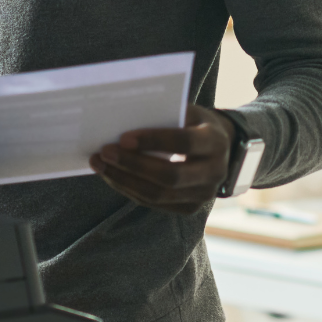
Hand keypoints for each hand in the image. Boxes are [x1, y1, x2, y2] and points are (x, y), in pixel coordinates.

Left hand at [91, 104, 233, 214]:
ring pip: (157, 194)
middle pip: (170, 176)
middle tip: (105, 152)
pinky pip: (153, 203)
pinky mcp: (190, 208)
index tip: (123, 138)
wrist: (220, 150)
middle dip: (133, 165)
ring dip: (124, 180)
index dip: (153, 141)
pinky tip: (112, 176)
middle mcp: (214, 172)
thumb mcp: (188, 112)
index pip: (184, 143)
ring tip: (100, 164)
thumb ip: (165, 115)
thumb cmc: (195, 125)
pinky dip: (129, 189)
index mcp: (216, 142)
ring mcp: (203, 195)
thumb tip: (124, 119)